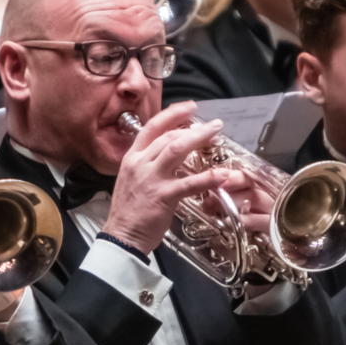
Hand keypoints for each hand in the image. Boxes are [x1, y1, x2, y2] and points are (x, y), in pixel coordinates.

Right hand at [102, 101, 232, 254]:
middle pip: (169, 136)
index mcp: (132, 158)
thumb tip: (169, 151)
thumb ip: (148, 163)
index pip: (152, 127)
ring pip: (177, 150)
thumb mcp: (132, 179)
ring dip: (199, 139)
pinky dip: (208, 178)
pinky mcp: (163, 196)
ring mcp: (151, 179)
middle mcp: (140, 164)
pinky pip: (189, 183)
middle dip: (194, 127)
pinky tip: (223, 175)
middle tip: (213, 125)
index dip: (172, 115)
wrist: (122, 236)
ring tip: (217, 135)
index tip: (189, 108)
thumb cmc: (130, 210)